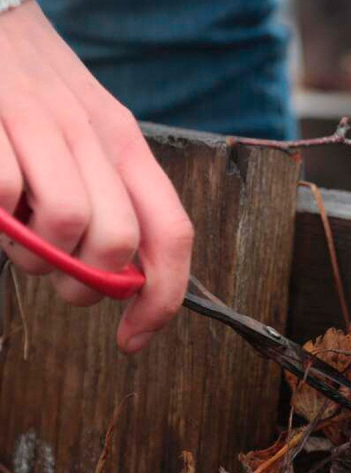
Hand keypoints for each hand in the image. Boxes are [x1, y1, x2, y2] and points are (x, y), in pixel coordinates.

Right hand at [0, 1, 193, 351]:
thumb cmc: (39, 95)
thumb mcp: (92, 139)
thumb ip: (112, 200)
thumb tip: (122, 279)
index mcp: (129, 147)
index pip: (172, 234)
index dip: (163, 298)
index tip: (135, 337)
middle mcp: (96, 137)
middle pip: (118, 244)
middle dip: (85, 283)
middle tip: (59, 272)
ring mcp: (43, 126)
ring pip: (66, 227)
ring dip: (35, 253)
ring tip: (19, 230)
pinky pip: (5, 198)